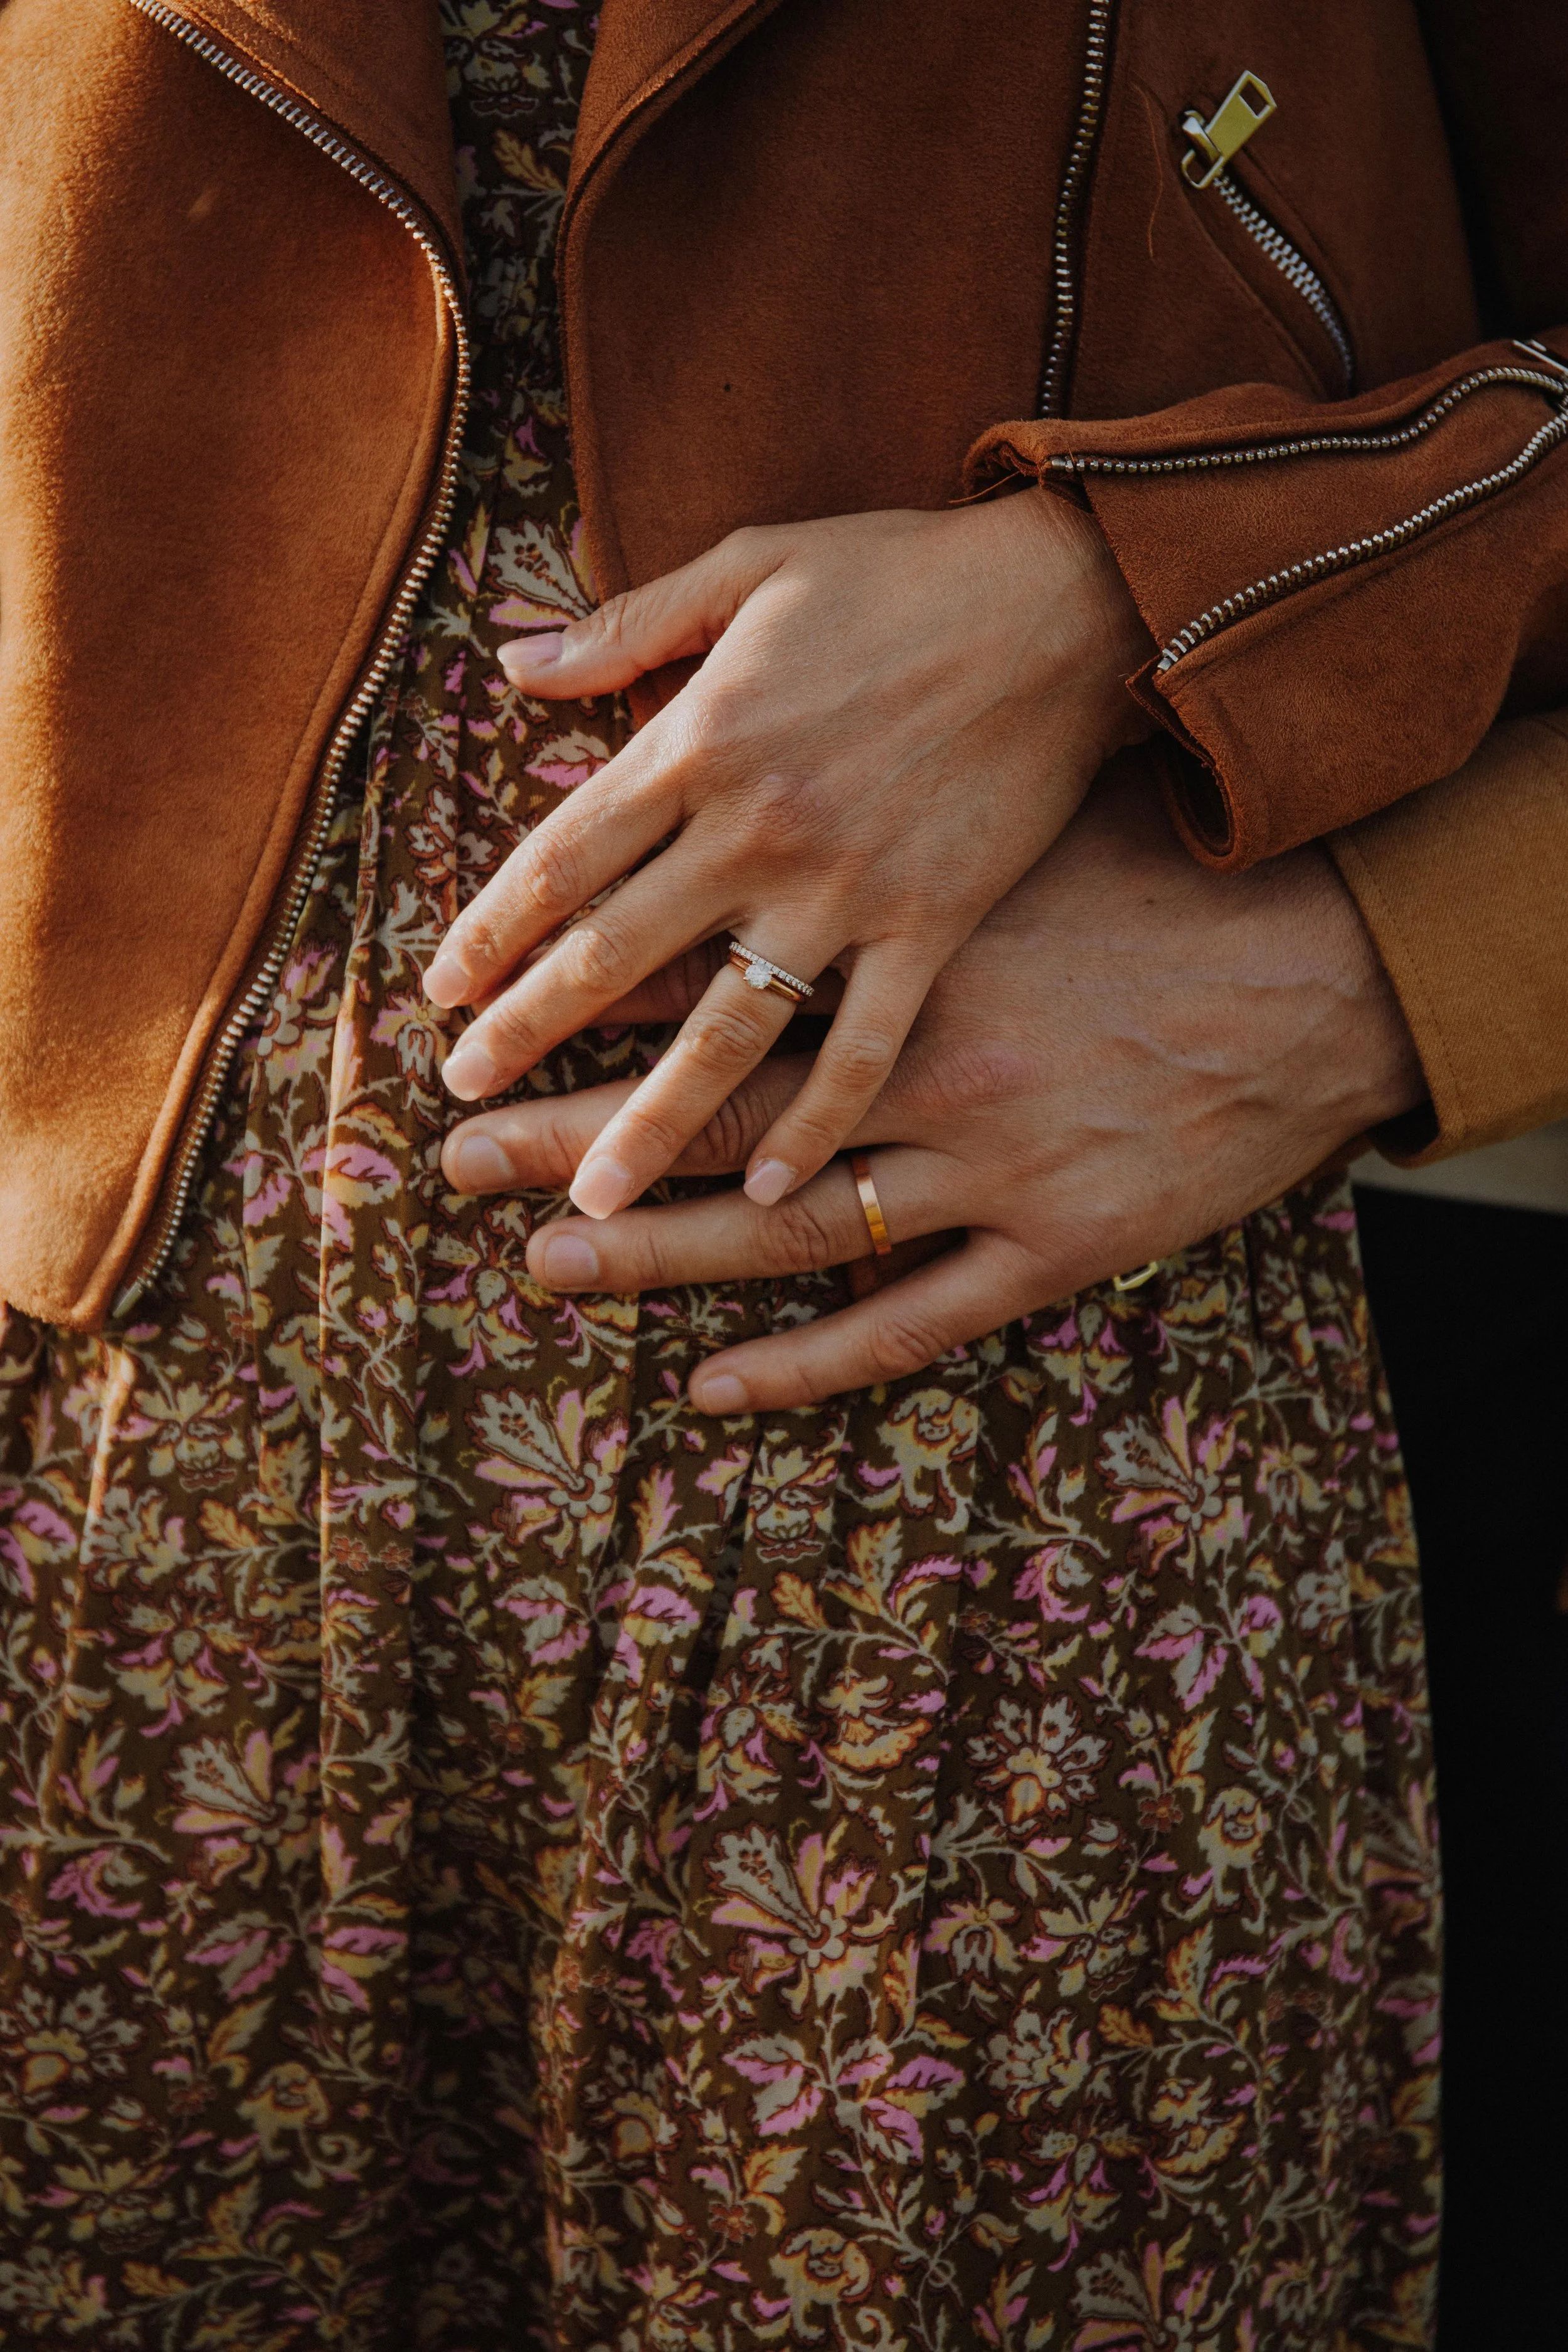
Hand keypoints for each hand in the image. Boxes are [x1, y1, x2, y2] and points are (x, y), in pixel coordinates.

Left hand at [423, 490, 1150, 1221]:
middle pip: (616, 952)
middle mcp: (756, 826)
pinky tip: (771, 1186)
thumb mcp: (753, 563)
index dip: (492, 928)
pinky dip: (819, 1119)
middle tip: (462, 1099)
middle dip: (529, 1032)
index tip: (440, 994)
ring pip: (725, 1026)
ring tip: (591, 1197)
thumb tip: (513, 661)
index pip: (563, 853)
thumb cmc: (905, 574)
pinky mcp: (933, 927)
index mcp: (701, 737)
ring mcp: (846, 888)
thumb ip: (630, 623)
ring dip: (651, 1118)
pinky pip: (864, 1044)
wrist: (1068, 602)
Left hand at [439, 760, 1425, 1410]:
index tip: (466, 1025)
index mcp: (897, 938)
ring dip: (658, 1245)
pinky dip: (813, 1358)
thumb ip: (819, 746)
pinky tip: (718, 1381)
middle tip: (454, 1164)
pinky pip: (912, 1320)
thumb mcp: (1016, 800)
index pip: (691, 973)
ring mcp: (985, 1159)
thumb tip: (588, 674)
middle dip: (571, 1133)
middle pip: (709, 1100)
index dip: (568, 1005)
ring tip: (545, 1263)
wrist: (1322, 962)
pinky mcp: (1056, 1243)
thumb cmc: (1149, 852)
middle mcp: (921, 1053)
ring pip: (788, 1224)